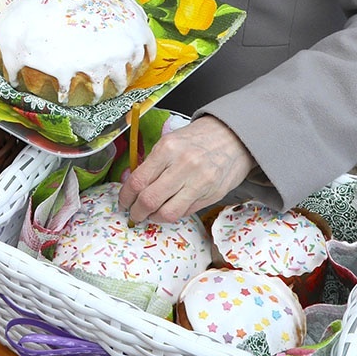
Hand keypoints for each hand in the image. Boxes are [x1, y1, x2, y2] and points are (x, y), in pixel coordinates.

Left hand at [119, 116, 255, 222]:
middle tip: (134, 214)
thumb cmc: (197, 140)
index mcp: (167, 149)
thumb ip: (151, 165)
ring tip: (151, 215)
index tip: (123, 203)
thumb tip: (131, 188)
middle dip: (137, 212)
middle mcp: (183, 165)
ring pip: (167, 213)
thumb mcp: (169, 142)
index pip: (137, 181)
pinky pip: (185, 213)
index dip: (125, 197)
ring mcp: (200, 182)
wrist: (233, 137)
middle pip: (149, 200)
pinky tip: (169, 208)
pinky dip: (173, 214)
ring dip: (154, 218)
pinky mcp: (212, 195)